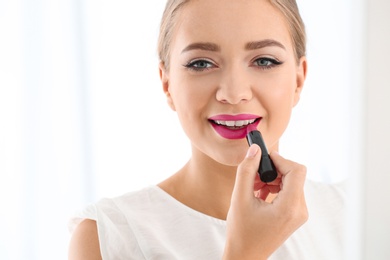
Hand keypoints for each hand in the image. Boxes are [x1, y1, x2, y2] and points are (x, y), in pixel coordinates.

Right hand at [223, 144, 307, 259]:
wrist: (246, 255)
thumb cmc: (242, 231)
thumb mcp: (239, 198)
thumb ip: (246, 170)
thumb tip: (254, 150)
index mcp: (289, 207)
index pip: (297, 170)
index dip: (280, 159)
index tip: (264, 157)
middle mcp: (299, 210)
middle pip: (294, 175)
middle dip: (273, 170)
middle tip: (253, 174)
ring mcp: (299, 214)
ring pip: (291, 183)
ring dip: (272, 179)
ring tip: (253, 185)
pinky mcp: (294, 215)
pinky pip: (289, 192)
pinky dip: (275, 187)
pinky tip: (259, 193)